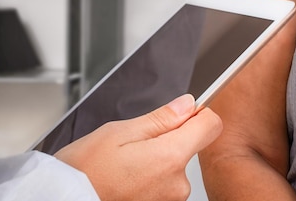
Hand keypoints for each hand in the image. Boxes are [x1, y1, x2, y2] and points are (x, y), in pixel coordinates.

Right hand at [54, 94, 221, 200]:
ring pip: (175, 166)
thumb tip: (188, 105)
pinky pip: (165, 185)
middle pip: (190, 146)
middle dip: (169, 139)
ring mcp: (170, 200)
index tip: (183, 113)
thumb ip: (160, 118)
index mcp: (170, 157)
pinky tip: (127, 180)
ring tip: (125, 165)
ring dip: (157, 161)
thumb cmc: (84, 172)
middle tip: (134, 145)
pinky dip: (150, 179)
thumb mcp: (119, 132)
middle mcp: (178, 184)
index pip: (211, 126)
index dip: (198, 114)